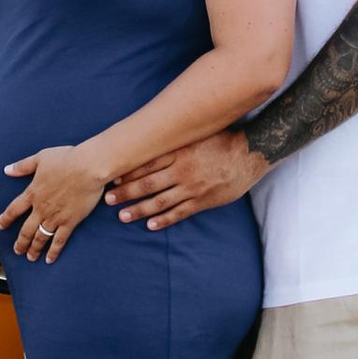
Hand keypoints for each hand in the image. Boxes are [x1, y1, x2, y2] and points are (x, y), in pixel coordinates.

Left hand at [0, 144, 106, 264]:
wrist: (88, 167)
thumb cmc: (67, 159)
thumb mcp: (40, 158)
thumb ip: (22, 166)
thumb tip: (7, 170)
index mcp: (33, 192)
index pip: (14, 209)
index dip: (6, 219)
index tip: (0, 225)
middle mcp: (41, 207)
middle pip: (26, 230)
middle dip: (20, 242)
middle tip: (17, 250)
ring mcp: (55, 217)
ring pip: (40, 237)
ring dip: (34, 249)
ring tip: (30, 257)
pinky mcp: (70, 222)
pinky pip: (59, 240)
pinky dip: (53, 251)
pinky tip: (49, 259)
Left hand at [105, 130, 265, 230]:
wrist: (249, 153)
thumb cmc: (220, 139)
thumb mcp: (194, 133)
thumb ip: (174, 138)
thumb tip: (150, 135)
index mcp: (178, 151)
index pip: (146, 163)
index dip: (127, 172)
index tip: (111, 178)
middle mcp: (182, 170)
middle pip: (147, 184)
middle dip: (125, 192)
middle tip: (108, 199)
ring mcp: (192, 188)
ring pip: (160, 201)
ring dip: (140, 209)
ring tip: (123, 216)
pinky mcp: (204, 201)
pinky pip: (180, 213)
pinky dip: (165, 220)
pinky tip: (151, 225)